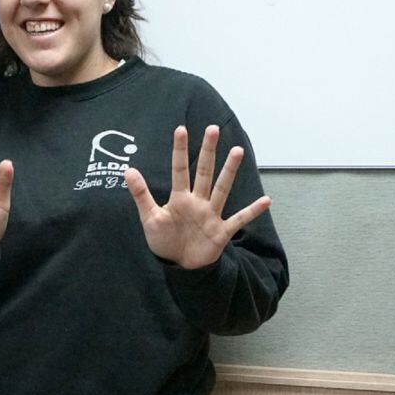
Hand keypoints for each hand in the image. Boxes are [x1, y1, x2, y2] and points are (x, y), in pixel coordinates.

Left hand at [124, 125, 270, 269]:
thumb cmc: (164, 240)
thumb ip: (141, 195)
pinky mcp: (221, 232)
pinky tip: (266, 200)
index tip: (181, 129)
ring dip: (229, 171)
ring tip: (237, 151)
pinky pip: (239, 219)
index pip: (179, 170)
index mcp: (179, 198)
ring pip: (221, 189)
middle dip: (208, 151)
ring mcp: (211, 215)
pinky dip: (252, 211)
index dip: (179, 150)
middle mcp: (198, 202)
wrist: (178, 266)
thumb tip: (128, 170)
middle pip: (204, 172)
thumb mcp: (149, 218)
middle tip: (213, 128)